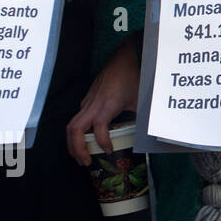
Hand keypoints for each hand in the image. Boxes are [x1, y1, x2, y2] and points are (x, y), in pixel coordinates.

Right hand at [67, 38, 139, 164]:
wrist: (123, 57)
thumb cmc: (132, 76)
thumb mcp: (140, 97)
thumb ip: (142, 115)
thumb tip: (149, 132)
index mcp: (107, 104)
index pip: (98, 127)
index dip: (101, 141)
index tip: (109, 151)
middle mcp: (93, 104)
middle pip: (74, 130)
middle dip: (77, 149)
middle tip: (86, 163)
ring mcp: (87, 102)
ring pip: (71, 125)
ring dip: (73, 143)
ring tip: (82, 157)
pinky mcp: (87, 100)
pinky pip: (76, 119)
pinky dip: (77, 134)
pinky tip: (85, 142)